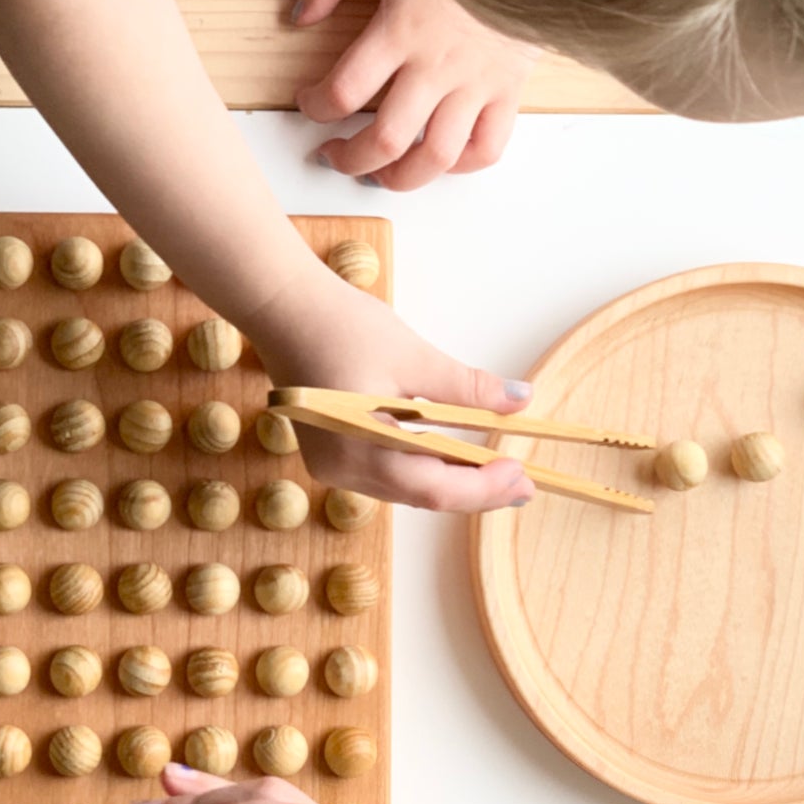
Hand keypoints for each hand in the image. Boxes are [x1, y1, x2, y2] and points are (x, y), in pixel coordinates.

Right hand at [248, 267, 534, 512]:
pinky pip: (387, 475)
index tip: (523, 476)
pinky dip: (423, 468)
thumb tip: (520, 401)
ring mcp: (333, 466)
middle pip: (421, 496)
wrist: (281, 307)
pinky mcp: (332, 454)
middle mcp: (343, 471)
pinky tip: (452, 456)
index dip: (483, 488)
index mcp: (361, 451)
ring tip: (495, 471)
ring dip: (451, 481)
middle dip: (474, 491)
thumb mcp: (414, 356)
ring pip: (405, 489)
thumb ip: (468, 388)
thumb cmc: (340, 326)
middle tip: (522, 483)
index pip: (434, 489)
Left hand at [293, 0, 537, 190]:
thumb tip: (299, 15)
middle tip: (332, 156)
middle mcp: (437, 65)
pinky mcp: (508, 90)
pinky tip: (438, 158)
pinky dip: (461, 166)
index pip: (343, 91)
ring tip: (379, 174)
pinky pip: (487, 148)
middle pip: (386, 140)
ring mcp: (476, 83)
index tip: (308, 102)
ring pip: (435, 157)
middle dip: (348, 160)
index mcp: (400, 29)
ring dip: (399, 178)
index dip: (315, 108)